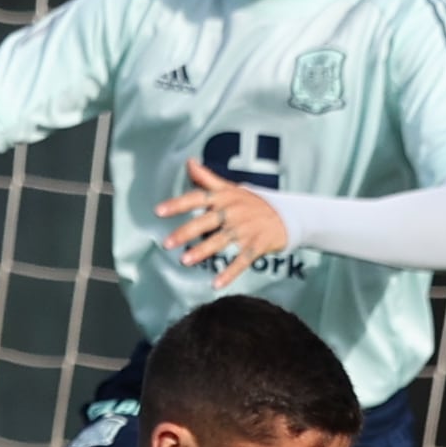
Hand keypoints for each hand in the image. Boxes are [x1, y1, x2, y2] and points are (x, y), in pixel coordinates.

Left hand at [156, 159, 292, 290]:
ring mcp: (245, 229)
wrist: (287, 215)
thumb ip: (207, 178)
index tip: (158, 211)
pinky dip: (230, 273)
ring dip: (203, 251)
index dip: (178, 204)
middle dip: (186, 232)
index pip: (197, 197)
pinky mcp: (257, 245)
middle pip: (206, 221)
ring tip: (185, 261)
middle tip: (167, 243)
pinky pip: (241, 260)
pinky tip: (216, 284)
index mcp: (224, 197)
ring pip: (221, 240)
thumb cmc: (253, 203)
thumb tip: (189, 162)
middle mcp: (233, 212)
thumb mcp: (231, 188)